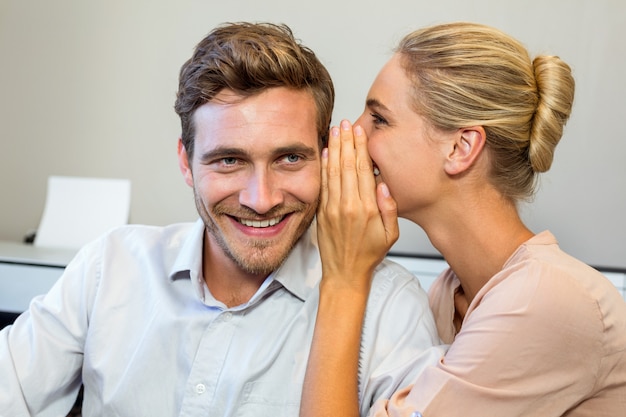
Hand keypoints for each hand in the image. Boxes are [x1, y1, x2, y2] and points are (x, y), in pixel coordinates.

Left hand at [317, 120, 398, 290]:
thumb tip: (383, 184)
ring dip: (333, 149)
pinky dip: (323, 166)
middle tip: (345, 123)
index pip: (363, 170)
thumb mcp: (391, 235)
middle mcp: (348, 206)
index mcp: (367, 209)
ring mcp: (332, 208)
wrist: (344, 273)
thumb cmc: (369, 254)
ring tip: (334, 130)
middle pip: (346, 165)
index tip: (359, 131)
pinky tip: (324, 153)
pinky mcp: (322, 212)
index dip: (360, 148)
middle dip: (345, 141)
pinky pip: (323, 184)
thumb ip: (389, 208)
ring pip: (333, 171)